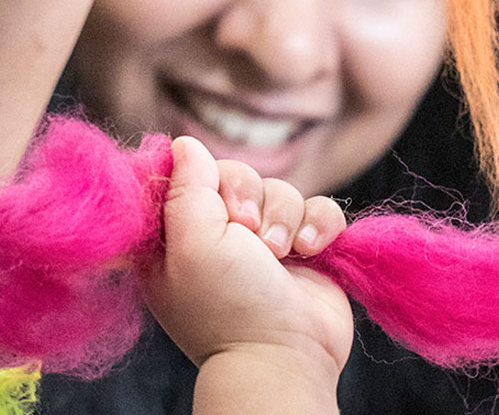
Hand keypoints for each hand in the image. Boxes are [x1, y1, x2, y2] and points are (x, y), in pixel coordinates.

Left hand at [142, 137, 353, 381]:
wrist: (286, 356)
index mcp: (178, 236)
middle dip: (249, 196)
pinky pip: (319, 207)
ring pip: (282, 189)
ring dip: (285, 216)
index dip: (201, 175)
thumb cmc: (229, 306)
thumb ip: (186, 187)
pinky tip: (311, 250)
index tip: (211, 199)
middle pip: (238, 174)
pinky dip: (320, 224)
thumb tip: (184, 143)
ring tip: (283, 255)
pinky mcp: (306, 248)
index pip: (185, 174)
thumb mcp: (192, 243)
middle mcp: (220, 235)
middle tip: (250, 234)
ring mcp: (266, 243)